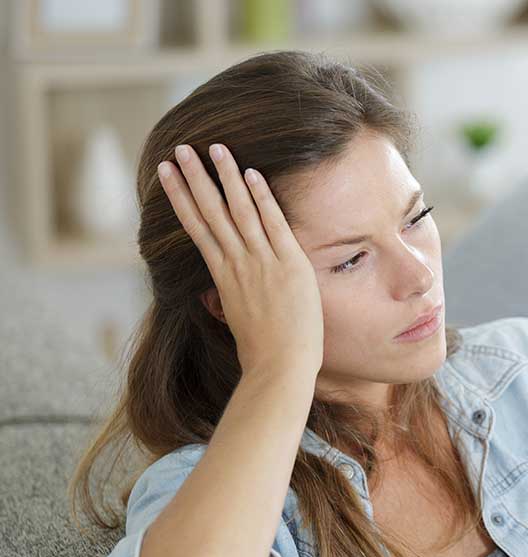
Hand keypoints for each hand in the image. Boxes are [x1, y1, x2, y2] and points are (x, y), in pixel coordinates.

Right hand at [157, 142, 323, 378]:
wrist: (280, 367)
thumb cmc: (262, 351)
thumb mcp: (238, 319)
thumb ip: (230, 298)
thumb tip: (221, 292)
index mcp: (222, 276)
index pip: (196, 227)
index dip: (181, 197)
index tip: (166, 174)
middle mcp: (236, 263)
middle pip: (210, 211)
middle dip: (194, 178)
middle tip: (180, 148)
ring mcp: (261, 262)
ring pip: (238, 210)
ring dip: (225, 176)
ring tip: (213, 147)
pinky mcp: (289, 264)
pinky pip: (273, 223)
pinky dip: (262, 197)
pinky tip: (252, 173)